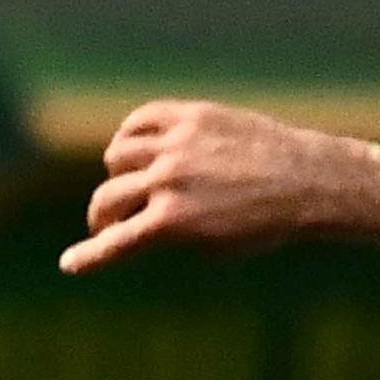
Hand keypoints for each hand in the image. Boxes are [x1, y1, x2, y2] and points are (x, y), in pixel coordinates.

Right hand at [62, 100, 351, 275]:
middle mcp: (168, 181)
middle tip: (109, 225)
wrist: (310, 181)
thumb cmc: (269, 222)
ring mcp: (176, 144)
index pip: (117, 242)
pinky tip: (138, 147)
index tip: (69, 264)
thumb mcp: (218, 244)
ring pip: (117, 155)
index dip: (90, 256)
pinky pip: (138, 121)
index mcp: (174, 222)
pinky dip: (132, 136)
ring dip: (119, 174)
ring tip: (133, 184)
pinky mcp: (189, 115)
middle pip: (107, 197)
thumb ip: (172, 234)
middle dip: (103, 217)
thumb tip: (135, 223)